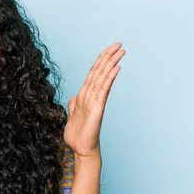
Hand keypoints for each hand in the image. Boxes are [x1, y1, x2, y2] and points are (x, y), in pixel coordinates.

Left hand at [63, 42, 124, 158]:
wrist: (81, 149)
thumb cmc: (78, 135)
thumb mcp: (72, 116)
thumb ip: (74, 105)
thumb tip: (74, 98)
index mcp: (85, 95)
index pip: (94, 73)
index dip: (101, 60)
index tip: (110, 48)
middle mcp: (92, 96)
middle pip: (101, 72)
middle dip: (109, 57)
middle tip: (120, 44)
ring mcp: (95, 101)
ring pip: (103, 78)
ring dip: (111, 63)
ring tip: (120, 51)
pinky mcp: (97, 109)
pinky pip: (103, 90)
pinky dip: (109, 79)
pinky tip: (116, 68)